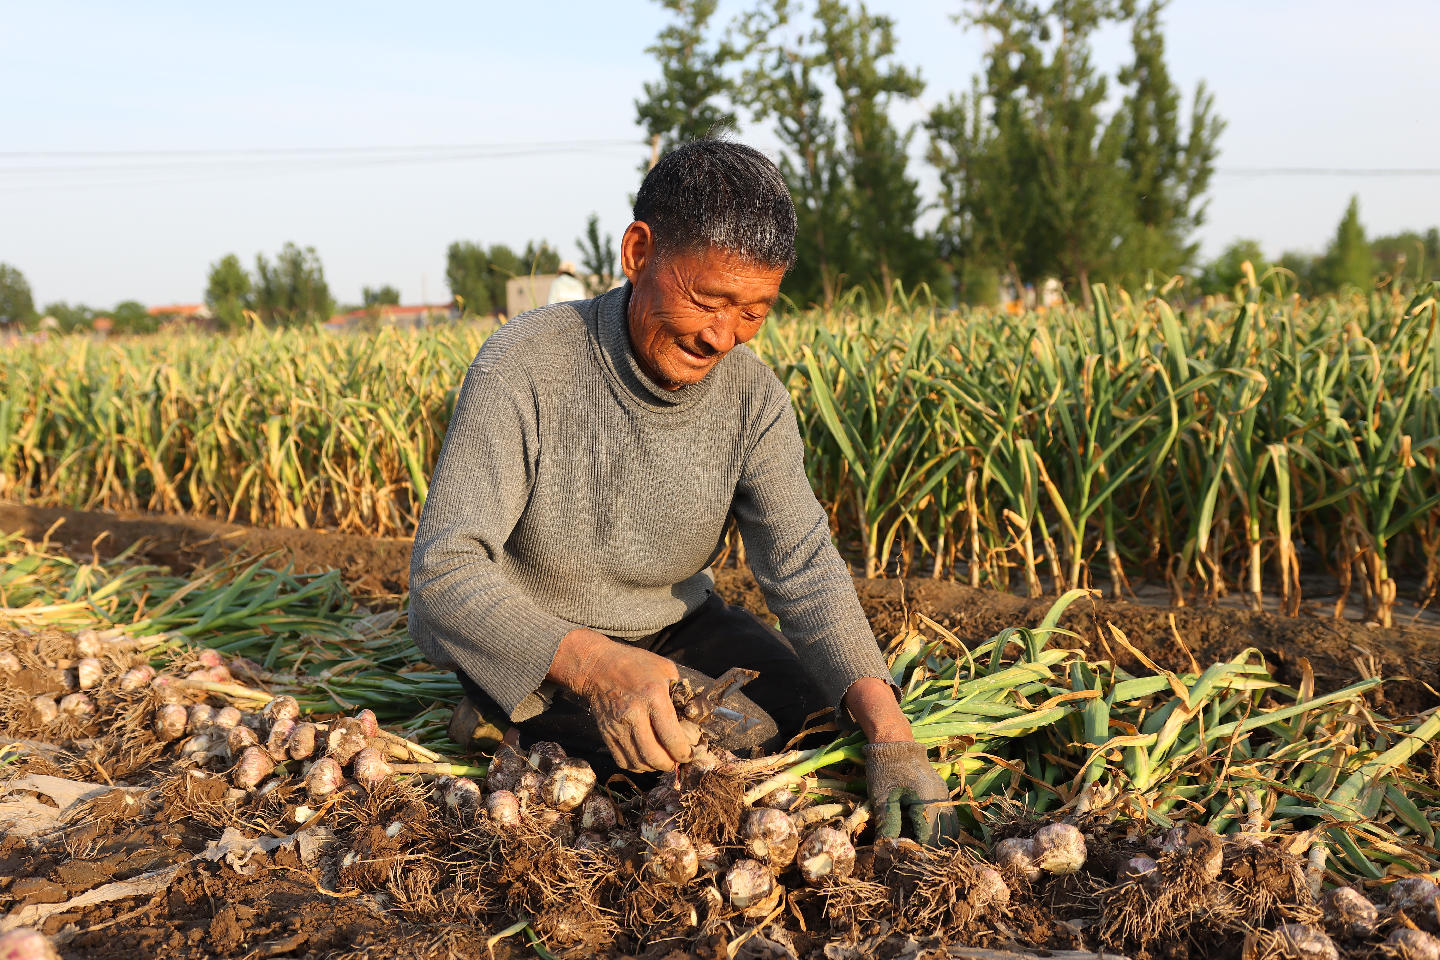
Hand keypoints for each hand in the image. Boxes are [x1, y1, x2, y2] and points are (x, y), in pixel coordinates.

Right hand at [548, 628, 695, 772]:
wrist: (598, 667)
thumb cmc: (635, 665)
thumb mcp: (664, 669)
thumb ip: (679, 692)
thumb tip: (694, 715)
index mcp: (652, 696)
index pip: (671, 736)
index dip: (683, 752)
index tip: (689, 754)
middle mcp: (633, 713)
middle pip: (654, 755)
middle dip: (670, 765)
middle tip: (677, 761)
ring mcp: (617, 725)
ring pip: (638, 762)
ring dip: (654, 767)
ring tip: (663, 761)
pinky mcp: (606, 733)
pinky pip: (623, 760)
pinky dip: (637, 765)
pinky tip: (645, 758)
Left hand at [863, 740, 958, 845]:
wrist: (895, 744)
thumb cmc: (885, 771)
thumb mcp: (882, 798)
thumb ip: (888, 825)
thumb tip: (887, 849)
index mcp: (927, 802)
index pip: (930, 838)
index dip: (919, 851)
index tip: (904, 854)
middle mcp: (942, 800)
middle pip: (945, 837)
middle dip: (930, 848)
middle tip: (911, 850)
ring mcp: (945, 796)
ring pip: (952, 829)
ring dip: (939, 839)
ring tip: (918, 842)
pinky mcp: (944, 793)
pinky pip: (950, 817)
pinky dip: (941, 828)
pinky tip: (923, 829)